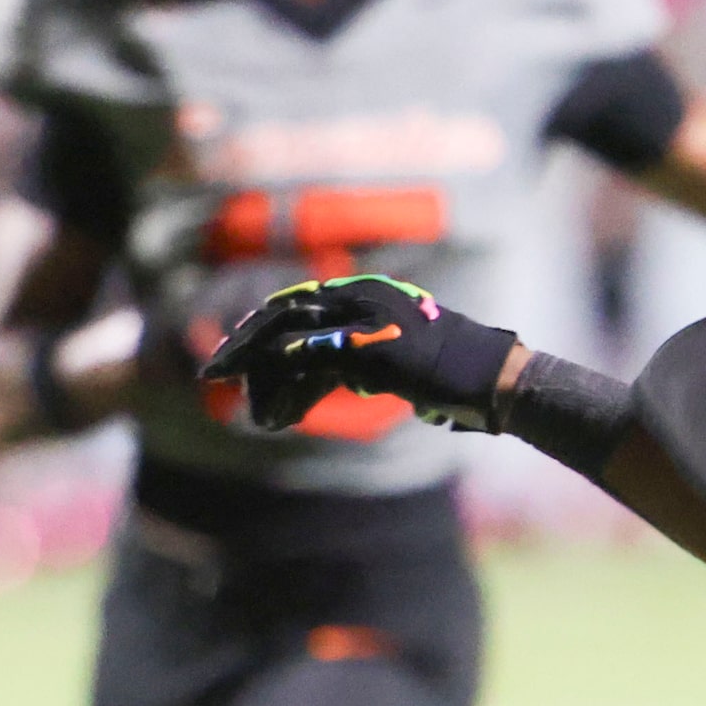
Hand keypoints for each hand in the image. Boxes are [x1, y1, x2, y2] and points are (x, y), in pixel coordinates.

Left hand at [199, 274, 518, 430]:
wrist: (490, 374)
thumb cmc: (453, 369)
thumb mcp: (399, 354)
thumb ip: (363, 354)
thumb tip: (337, 375)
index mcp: (368, 292)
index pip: (300, 301)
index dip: (262, 323)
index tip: (235, 345)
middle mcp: (361, 297)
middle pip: (284, 313)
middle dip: (245, 341)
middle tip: (215, 366)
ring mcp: (363, 319)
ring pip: (289, 336)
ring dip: (255, 367)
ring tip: (233, 393)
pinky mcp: (366, 347)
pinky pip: (310, 363)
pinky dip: (285, 388)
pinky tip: (270, 413)